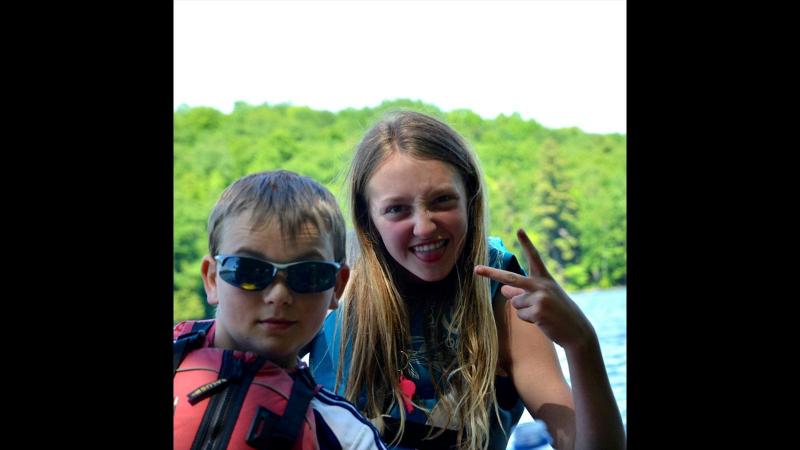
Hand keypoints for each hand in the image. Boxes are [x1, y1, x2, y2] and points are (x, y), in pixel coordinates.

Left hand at [475, 229, 595, 350]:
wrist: (577, 331)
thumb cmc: (558, 312)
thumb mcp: (543, 298)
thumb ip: (522, 291)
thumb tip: (502, 289)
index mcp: (545, 279)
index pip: (535, 257)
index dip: (527, 243)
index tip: (519, 229)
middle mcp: (542, 285)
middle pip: (510, 278)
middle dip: (491, 274)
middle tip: (476, 269)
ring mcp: (540, 297)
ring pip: (515, 302)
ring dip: (524, 310)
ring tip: (541, 313)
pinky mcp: (538, 311)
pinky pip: (520, 314)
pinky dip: (528, 319)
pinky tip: (542, 320)